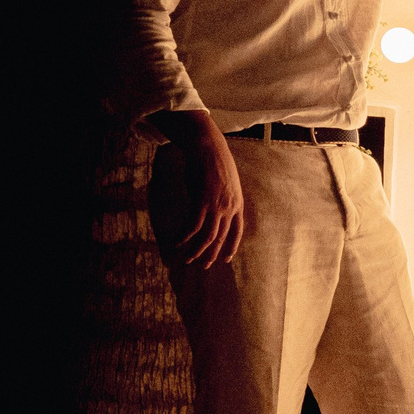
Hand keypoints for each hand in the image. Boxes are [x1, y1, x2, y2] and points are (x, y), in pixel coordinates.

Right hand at [151, 110, 244, 265]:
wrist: (208, 148)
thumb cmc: (215, 163)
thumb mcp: (227, 183)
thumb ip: (224, 198)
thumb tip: (215, 209)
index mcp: (238, 204)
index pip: (237, 231)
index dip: (231, 246)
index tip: (226, 259)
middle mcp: (229, 208)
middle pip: (220, 238)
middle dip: (211, 254)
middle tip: (203, 266)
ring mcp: (216, 206)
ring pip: (206, 236)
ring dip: (195, 250)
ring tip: (186, 259)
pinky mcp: (201, 203)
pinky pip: (192, 226)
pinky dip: (183, 237)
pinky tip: (176, 243)